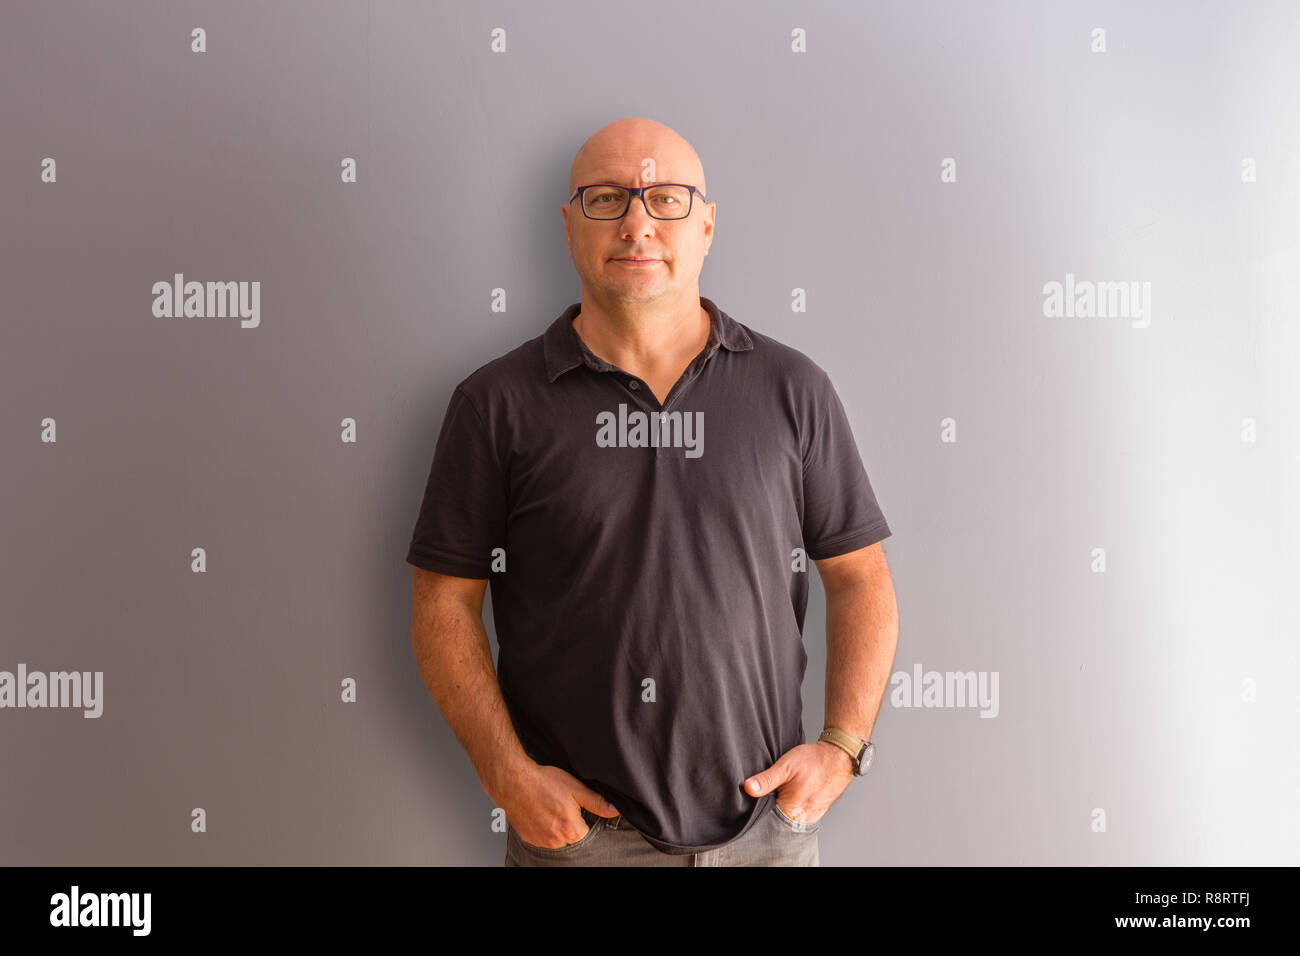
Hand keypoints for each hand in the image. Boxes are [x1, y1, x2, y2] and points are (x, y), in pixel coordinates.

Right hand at [490, 759, 619, 848]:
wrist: (513, 780)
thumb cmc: (543, 782)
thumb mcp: (575, 788)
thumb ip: (596, 802)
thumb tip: (613, 810)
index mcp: (570, 830)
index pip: (587, 833)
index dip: (583, 819)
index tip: (576, 808)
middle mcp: (555, 840)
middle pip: (571, 838)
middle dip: (570, 824)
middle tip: (561, 806)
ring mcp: (540, 841)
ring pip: (556, 839)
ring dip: (556, 828)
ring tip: (549, 807)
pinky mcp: (528, 838)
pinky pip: (542, 838)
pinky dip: (543, 828)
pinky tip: (540, 812)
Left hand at [742, 741, 855, 824]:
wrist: (839, 757)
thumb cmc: (814, 760)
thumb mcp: (786, 766)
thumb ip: (766, 780)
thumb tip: (748, 788)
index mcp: (792, 810)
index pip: (766, 819)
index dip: (758, 809)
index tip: (754, 799)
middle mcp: (803, 818)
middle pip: (777, 820)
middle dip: (770, 808)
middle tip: (772, 790)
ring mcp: (811, 817)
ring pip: (788, 818)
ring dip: (782, 808)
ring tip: (783, 791)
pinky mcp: (816, 813)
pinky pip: (799, 815)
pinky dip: (792, 807)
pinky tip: (791, 795)